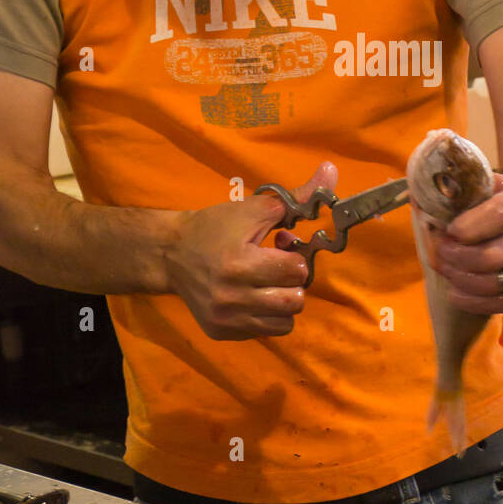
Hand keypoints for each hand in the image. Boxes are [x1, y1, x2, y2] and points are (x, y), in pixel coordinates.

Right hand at [165, 162, 337, 339]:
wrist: (170, 253)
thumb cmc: (214, 227)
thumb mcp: (254, 208)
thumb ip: (297, 196)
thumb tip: (331, 171)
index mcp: (240, 264)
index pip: (296, 271)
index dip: (295, 257)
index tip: (281, 248)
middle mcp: (232, 298)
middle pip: (295, 301)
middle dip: (293, 282)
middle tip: (278, 269)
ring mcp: (226, 320)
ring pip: (284, 323)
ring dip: (283, 302)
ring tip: (267, 284)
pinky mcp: (221, 332)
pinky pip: (263, 332)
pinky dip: (264, 316)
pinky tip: (251, 297)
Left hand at [428, 174, 502, 313]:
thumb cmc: (492, 201)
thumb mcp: (479, 187)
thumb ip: (454, 193)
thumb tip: (418, 203)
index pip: (501, 215)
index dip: (470, 227)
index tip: (448, 231)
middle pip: (495, 255)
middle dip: (458, 258)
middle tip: (439, 253)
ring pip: (496, 283)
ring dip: (462, 280)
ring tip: (445, 270)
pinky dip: (473, 302)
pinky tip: (455, 292)